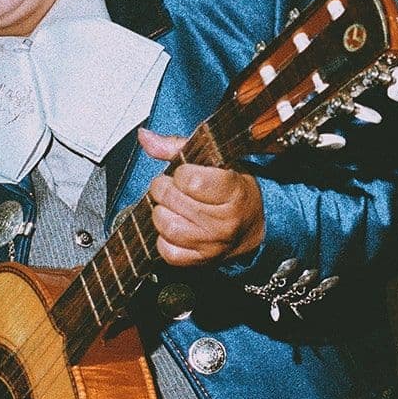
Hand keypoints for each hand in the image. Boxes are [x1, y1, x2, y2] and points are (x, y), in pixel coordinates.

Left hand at [137, 128, 264, 266]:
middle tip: (173, 187)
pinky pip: (167, 251)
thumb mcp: (215, 161)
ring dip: (162, 212)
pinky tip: (177, 226)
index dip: (181, 172)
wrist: (252, 226)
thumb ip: (177, 147)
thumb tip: (144, 137)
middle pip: (171, 199)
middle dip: (164, 188)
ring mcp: (212, 244)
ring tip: (173, 206)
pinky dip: (164, 238)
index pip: (189, 180)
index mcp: (233, 191)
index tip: (187, 173)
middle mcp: (224, 221)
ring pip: (166, 225)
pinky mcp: (200, 261)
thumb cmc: (234, 189)